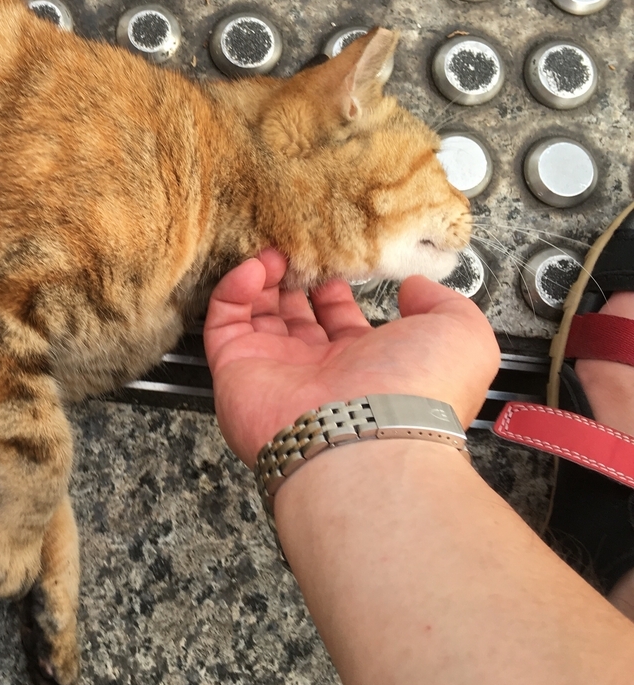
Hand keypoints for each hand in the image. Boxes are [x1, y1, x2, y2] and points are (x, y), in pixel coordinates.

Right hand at [203, 249, 499, 465]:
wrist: (368, 435)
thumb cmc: (418, 391)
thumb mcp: (461, 334)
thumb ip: (442, 302)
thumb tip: (414, 287)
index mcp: (365, 364)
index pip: (339, 320)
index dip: (334, 288)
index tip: (334, 258)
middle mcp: (316, 370)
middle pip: (294, 317)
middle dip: (294, 280)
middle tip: (298, 248)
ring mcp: (273, 369)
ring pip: (255, 315)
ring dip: (261, 278)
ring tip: (274, 249)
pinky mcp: (235, 368)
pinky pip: (223, 323)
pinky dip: (233, 289)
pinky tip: (254, 266)